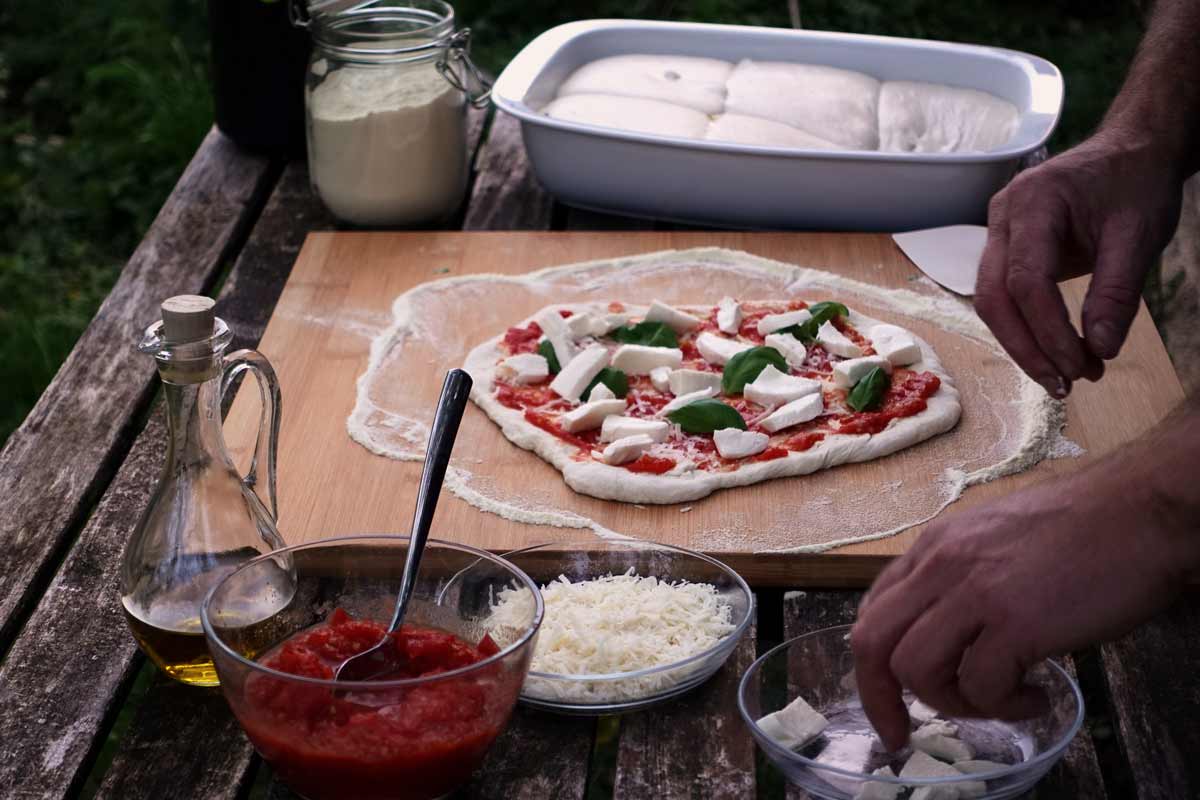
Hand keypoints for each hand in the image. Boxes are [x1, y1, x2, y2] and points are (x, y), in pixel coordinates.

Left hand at [850, 463, 1188, 751]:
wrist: (1141, 510)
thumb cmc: (1081, 527)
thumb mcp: (993, 538)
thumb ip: (957, 576)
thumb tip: (940, 629)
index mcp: (933, 547)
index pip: (872, 612)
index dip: (871, 666)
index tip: (886, 701)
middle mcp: (941, 565)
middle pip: (874, 642)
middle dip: (880, 699)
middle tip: (903, 734)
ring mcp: (975, 591)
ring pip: (917, 670)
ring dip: (953, 702)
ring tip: (998, 698)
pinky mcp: (1016, 621)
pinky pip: (981, 686)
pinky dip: (1004, 706)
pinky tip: (1035, 694)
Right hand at [975, 128, 1184, 396]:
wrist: (1132, 150)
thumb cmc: (1136, 183)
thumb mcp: (1140, 235)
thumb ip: (1117, 292)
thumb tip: (1100, 349)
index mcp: (1033, 202)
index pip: (1026, 281)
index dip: (1048, 331)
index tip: (1081, 367)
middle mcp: (1003, 217)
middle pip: (993, 297)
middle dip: (1026, 348)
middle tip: (1065, 385)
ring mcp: (998, 231)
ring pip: (991, 302)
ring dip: (1024, 344)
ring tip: (1066, 375)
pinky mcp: (1006, 247)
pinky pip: (1003, 295)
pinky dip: (1026, 327)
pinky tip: (1055, 350)